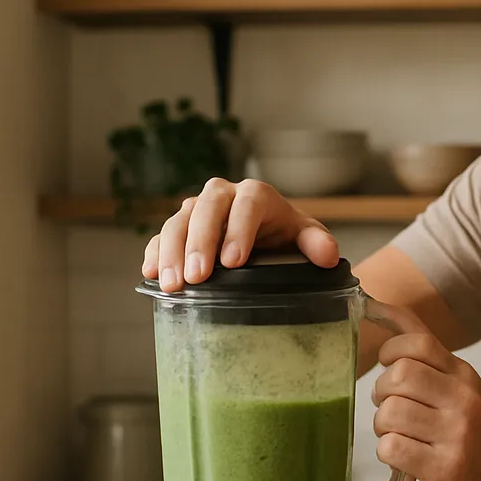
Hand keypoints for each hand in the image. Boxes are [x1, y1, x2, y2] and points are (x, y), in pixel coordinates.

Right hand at [141, 177, 340, 290]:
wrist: (267, 235)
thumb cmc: (285, 235)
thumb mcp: (304, 236)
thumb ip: (317, 242)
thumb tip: (328, 256)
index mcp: (256, 195)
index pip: (246, 205)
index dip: (237, 231)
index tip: (232, 262)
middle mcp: (223, 196)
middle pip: (205, 209)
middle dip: (199, 243)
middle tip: (197, 278)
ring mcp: (197, 211)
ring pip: (177, 222)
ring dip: (172, 252)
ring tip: (174, 285)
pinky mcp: (179, 229)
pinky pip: (159, 236)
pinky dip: (154, 253)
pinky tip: (151, 274)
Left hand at [371, 313, 480, 480]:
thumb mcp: (465, 391)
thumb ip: (430, 358)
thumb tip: (386, 309)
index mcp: (465, 377)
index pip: (418, 342)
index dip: (390, 351)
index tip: (387, 366)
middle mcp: (463, 399)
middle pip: (398, 376)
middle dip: (381, 393)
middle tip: (391, 409)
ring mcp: (455, 434)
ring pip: (389, 413)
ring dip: (383, 427)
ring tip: (400, 436)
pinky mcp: (444, 467)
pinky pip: (392, 448)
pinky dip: (389, 454)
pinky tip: (405, 458)